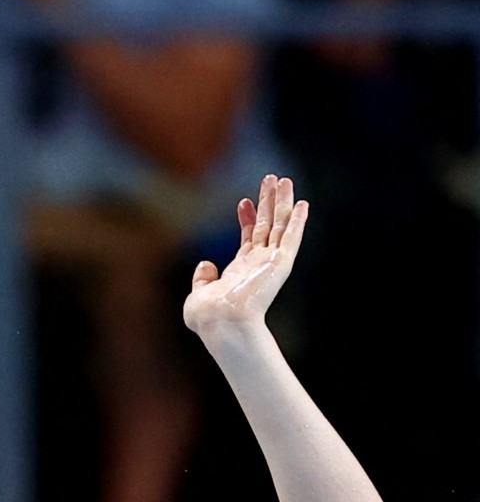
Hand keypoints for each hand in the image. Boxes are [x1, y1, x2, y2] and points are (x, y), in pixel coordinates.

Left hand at [183, 174, 306, 340]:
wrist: (221, 322)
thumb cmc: (208, 317)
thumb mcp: (199, 294)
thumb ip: (203, 279)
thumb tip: (206, 264)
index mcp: (241, 270)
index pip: (248, 238)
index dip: (247, 218)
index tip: (245, 201)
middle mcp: (258, 264)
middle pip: (267, 225)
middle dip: (268, 202)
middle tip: (271, 179)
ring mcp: (270, 262)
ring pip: (280, 225)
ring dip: (282, 202)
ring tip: (284, 180)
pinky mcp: (280, 263)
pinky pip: (291, 237)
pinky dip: (297, 221)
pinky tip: (301, 204)